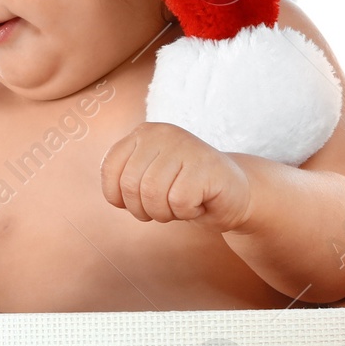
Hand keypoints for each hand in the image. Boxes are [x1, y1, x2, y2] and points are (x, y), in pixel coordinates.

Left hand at [100, 122, 252, 231]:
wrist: (234, 193)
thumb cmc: (185, 190)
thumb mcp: (147, 179)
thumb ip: (126, 179)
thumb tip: (113, 195)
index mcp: (144, 133)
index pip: (110, 168)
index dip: (120, 197)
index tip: (140, 201)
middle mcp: (162, 133)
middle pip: (130, 186)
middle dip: (144, 209)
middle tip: (166, 207)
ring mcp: (185, 146)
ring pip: (153, 195)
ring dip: (166, 213)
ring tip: (182, 204)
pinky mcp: (206, 165)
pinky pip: (179, 202)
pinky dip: (187, 212)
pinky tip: (200, 202)